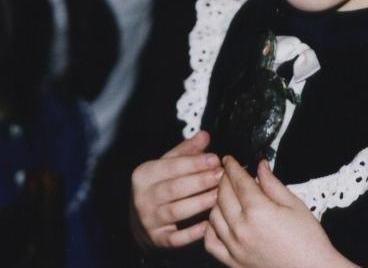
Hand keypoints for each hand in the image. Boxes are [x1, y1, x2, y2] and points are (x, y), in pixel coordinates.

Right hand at [130, 130, 223, 247]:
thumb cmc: (159, 185)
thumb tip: (204, 135)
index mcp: (144, 175)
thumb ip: (186, 150)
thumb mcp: (167, 164)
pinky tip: (209, 223)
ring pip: (177, 211)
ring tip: (220, 194)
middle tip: (221, 175)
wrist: (140, 220)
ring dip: (200, 202)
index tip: (215, 159)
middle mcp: (143, 198)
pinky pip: (176, 238)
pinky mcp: (157, 239)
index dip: (194, 163)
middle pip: (175, 188)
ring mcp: (149, 220)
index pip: (171, 166)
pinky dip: (193, 232)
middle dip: (201, 181)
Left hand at [205, 157, 357, 267]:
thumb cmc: (308, 241)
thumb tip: (261, 167)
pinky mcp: (233, 262)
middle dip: (224, 179)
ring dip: (217, 201)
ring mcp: (235, 248)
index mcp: (258, 211)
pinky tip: (220, 220)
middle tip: (230, 172)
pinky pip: (211, 242)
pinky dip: (211, 228)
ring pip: (213, 216)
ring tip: (227, 195)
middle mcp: (242, 229)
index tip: (230, 159)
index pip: (238, 181)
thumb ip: (273, 184)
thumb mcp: (295, 204)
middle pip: (222, 195)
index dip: (232, 166)